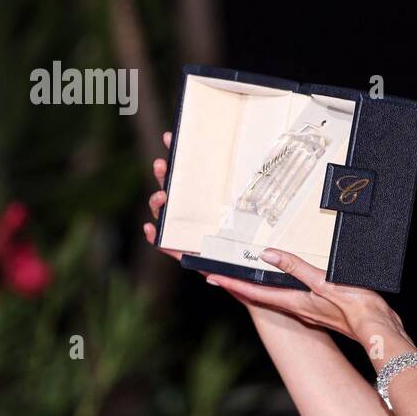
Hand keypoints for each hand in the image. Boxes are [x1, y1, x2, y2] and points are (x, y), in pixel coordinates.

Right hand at [141, 130, 279, 315]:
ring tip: (162, 198)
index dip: (181, 157)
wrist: (262, 278)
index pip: (195, 176)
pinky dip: (157, 238)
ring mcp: (193, 234)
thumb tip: (265, 161)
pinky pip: (170, 246)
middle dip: (165, 176)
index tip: (171, 137)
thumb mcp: (264, 216)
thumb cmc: (264, 245)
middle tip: (162, 164)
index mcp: (215, 203)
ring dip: (159, 203)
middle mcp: (201, 216)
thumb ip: (260, 196)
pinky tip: (151, 229)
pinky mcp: (190, 256)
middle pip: (177, 192)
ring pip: (168, 216)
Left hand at [202, 249, 400, 342]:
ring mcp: (310, 310)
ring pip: (274, 296)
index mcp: (295, 301)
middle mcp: (298, 307)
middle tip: (219, 275)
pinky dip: (278, 288)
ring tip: (244, 277)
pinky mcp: (323, 309)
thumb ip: (297, 268)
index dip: (231, 283)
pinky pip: (291, 297)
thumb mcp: (325, 282)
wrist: (380, 331)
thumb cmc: (356, 309)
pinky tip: (285, 283)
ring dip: (256, 287)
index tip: (210, 276)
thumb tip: (268, 255)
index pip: (254, 291)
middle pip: (259, 294)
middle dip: (238, 285)